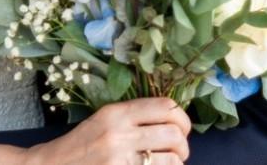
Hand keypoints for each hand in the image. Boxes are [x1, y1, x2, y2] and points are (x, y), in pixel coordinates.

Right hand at [27, 98, 190, 164]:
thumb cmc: (82, 143)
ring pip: (171, 159)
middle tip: (179, 150)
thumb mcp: (104, 119)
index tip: (182, 127)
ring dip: (176, 161)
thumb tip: (173, 119)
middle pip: (174, 133)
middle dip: (183, 144)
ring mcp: (121, 159)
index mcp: (116, 113)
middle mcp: (120, 133)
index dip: (182, 118)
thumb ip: (135, 116)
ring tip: (168, 162)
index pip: (165, 107)